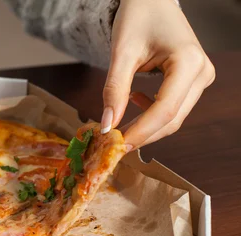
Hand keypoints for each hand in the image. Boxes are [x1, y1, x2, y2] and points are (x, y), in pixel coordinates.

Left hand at [101, 0, 214, 150]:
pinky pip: (173, 107)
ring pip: (173, 117)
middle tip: (114, 145)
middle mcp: (202, 72)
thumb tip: (107, 125)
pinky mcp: (194, 81)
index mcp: (189, 62)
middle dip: (143, 134)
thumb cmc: (138, 17)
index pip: (165, 110)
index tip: (117, 146)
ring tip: (119, 125)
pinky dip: (151, 113)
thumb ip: (114, 90)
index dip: (141, 131)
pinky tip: (134, 99)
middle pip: (172, 118)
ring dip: (146, 127)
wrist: (151, 1)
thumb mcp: (121, 53)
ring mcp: (202, 78)